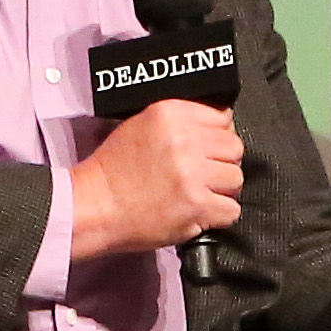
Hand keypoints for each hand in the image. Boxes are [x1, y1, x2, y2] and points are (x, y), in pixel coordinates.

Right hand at [69, 100, 244, 259]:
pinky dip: (219, 215)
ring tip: (199, 194)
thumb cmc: (113, 171)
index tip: (208, 149)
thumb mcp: (140, 125)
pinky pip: (232, 210)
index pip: (223, 117)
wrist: (95, 206)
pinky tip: (199, 212)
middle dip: (222, 163)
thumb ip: (179, 122)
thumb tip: (217, 127)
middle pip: (234, 148)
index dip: (217, 136)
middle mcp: (185, 140)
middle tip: (203, 174)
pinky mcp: (196, 205)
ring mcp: (192, 174)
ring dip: (222, 190)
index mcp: (171, 115)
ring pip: (236, 179)